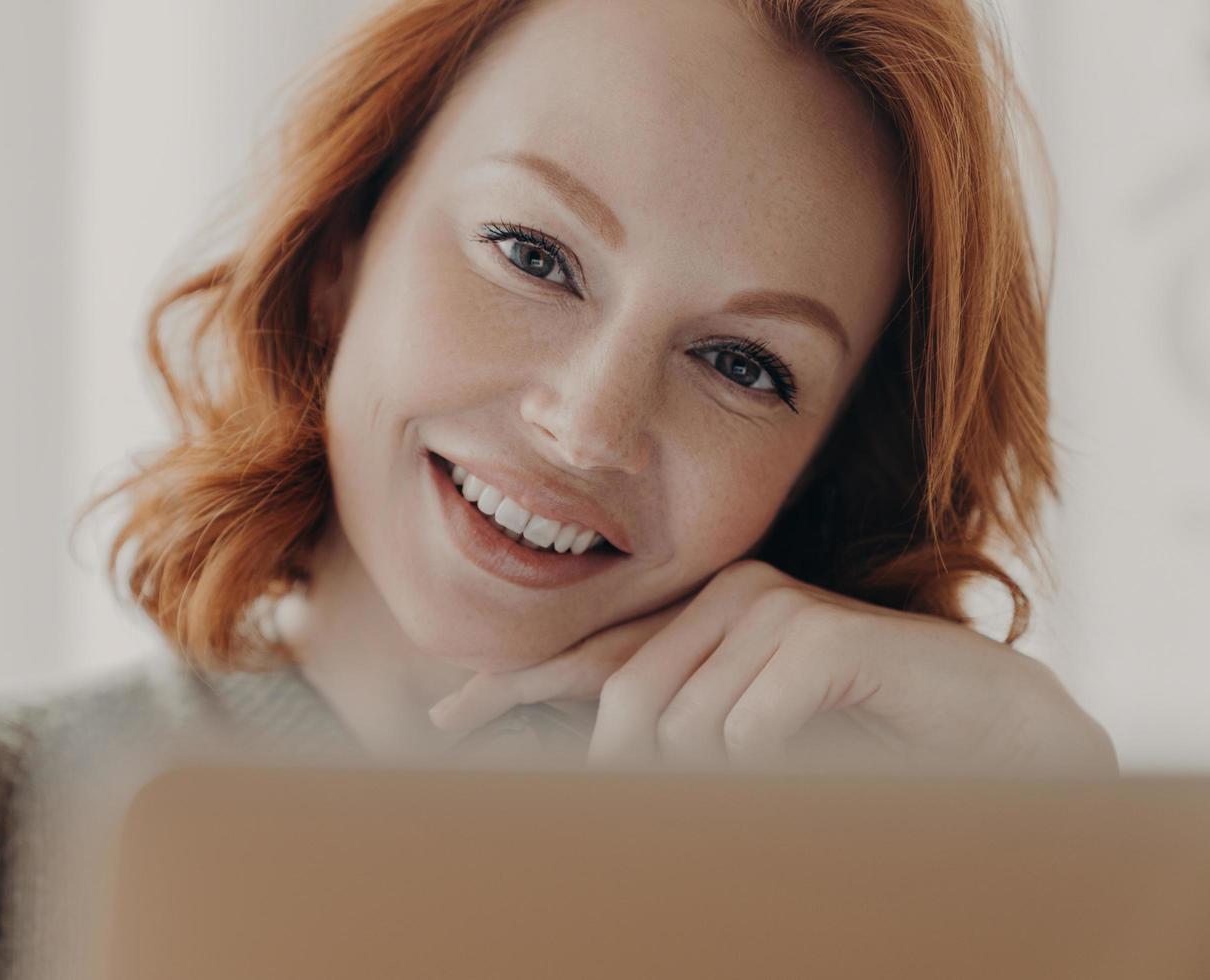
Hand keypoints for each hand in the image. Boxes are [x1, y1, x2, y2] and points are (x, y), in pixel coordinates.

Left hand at [427, 560, 1117, 776]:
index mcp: (703, 617)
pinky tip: (827, 756)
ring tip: (802, 775)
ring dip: (734, 779)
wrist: (993, 730)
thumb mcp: (754, 739)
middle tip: (708, 803)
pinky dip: (776, 767)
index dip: (515, 685)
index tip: (448, 718)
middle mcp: (728, 597)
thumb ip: (683, 736)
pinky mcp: (815, 636)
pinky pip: (747, 733)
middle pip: (631, 707)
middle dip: (642, 774)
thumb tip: (597, 769)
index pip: (591, 654)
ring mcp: (771, 609)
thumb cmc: (866, 735)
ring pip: (690, 731)